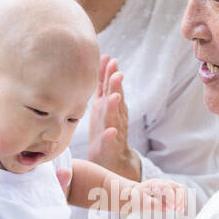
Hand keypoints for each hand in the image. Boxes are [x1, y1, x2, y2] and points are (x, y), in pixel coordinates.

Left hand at [86, 54, 140, 179]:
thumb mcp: (101, 105)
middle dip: (115, 86)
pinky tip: (111, 131)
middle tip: (117, 72)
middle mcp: (113, 115)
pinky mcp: (109, 147)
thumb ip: (102, 86)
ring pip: (114, 117)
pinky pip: (110, 141)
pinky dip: (110, 136)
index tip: (110, 59)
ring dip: (114, 107)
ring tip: (114, 97)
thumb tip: (103, 61)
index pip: (109, 87)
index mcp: (108, 105)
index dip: (109, 73)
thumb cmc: (103, 130)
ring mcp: (113, 130)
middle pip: (115, 98)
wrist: (111, 160)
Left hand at [134, 178, 187, 218]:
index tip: (171, 208)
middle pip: (177, 187)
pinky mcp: (168, 190)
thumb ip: (153, 204)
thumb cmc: (135, 198)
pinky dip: (181, 200)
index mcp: (154, 184)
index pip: (168, 188)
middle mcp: (162, 183)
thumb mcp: (140, 202)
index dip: (171, 198)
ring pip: (180, 189)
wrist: (132, 194)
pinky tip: (180, 209)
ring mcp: (166, 185)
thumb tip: (166, 208)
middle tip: (178, 210)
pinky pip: (179, 193)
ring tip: (180, 210)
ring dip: (182, 200)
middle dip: (180, 199)